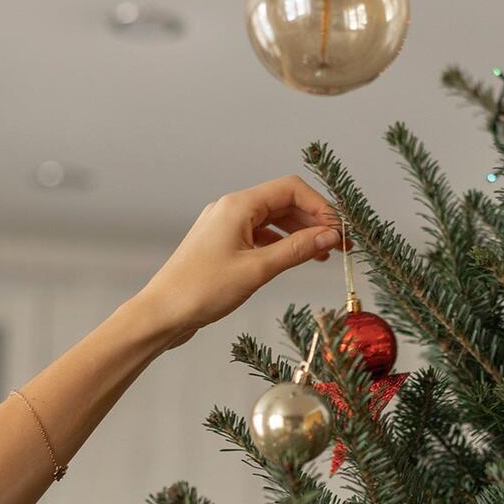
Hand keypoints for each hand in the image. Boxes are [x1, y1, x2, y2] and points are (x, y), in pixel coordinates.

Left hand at [134, 175, 340, 346]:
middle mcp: (231, 209)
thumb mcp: (257, 270)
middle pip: (284, 202)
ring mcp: (225, 226)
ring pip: (273, 220)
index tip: (341, 229)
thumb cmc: (201, 291)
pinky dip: (282, 244)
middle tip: (341, 244)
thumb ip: (296, 250)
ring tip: (325, 254)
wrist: (161, 314)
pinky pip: (260, 235)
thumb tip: (330, 236)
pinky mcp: (222, 245)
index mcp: (237, 206)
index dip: (321, 206)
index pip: (290, 189)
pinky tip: (296, 259)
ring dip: (300, 233)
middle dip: (314, 220)